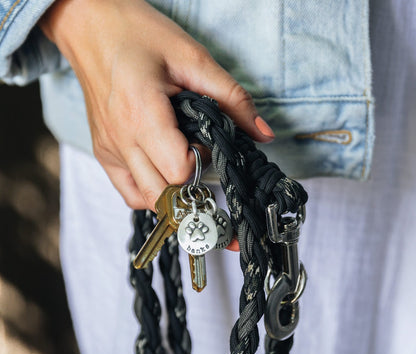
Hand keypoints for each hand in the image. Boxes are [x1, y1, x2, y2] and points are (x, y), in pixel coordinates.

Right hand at [40, 0, 274, 247]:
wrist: (90, 28)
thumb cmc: (138, 35)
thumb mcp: (193, 58)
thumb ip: (233, 98)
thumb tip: (263, 134)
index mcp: (142, 114)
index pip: (179, 170)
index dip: (201, 160)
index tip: (204, 139)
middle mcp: (121, 140)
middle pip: (163, 194)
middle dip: (188, 183)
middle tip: (194, 153)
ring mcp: (109, 150)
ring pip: (146, 200)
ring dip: (171, 192)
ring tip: (178, 162)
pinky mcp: (103, 153)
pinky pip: (129, 192)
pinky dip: (150, 191)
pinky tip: (161, 171)